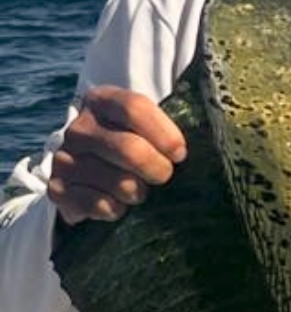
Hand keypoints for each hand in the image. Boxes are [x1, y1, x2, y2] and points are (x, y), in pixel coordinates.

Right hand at [47, 86, 186, 225]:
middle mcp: (79, 127)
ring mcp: (65, 158)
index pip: (135, 108)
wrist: (87, 179)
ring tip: (137, 190)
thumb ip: (171, 119)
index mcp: (102, 101)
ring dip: (138, 193)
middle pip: (131, 150)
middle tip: (163, 176)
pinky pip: (100, 206)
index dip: (165, 135)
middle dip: (158, 170)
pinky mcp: (58, 189)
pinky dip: (117, 210)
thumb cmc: (133, 148)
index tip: (179, 154)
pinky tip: (118, 205)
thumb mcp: (146, 127)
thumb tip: (212, 117)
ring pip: (121, 184)